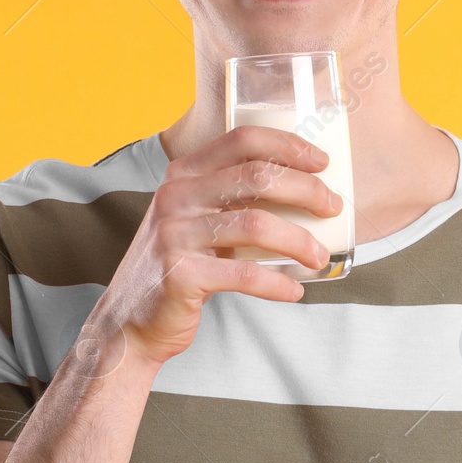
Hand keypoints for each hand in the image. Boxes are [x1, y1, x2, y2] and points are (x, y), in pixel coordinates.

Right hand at [80, 125, 342, 373]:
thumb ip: (229, 199)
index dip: (287, 145)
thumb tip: (304, 192)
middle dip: (306, 189)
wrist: (128, 322)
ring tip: (320, 258)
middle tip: (333, 207)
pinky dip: (277, 283)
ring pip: (256, 225)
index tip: (322, 162)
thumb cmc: (177, 267)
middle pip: (256, 176)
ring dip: (299, 242)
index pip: (241, 140)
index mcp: (183, 175)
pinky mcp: (180, 274)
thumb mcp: (194, 220)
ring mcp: (175, 234)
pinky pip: (244, 275)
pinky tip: (294, 291)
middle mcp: (176, 196)